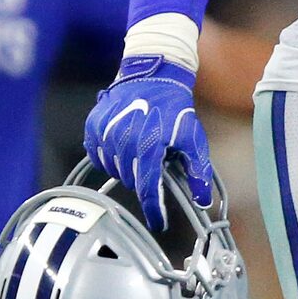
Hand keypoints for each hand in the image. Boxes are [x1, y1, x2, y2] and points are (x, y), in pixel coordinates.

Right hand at [84, 55, 212, 229]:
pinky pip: (98, 155)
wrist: (153, 76)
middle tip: (155, 161)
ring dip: (127, 167)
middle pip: (131, 180)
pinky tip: (123, 145)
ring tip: (140, 149)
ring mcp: (105, 133)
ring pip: (113, 169)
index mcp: (148, 146)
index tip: (159, 222)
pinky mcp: (94, 126)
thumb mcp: (193, 139)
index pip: (147, 188)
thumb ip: (198, 170)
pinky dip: (110, 156)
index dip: (154, 209)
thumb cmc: (175, 108)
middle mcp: (123, 141)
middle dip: (144, 177)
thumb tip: (203, 200)